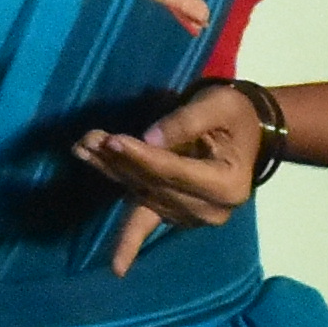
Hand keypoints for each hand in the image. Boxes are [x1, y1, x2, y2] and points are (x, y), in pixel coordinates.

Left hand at [74, 75, 277, 268]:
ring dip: (110, 171)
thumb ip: (186, 121)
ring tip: (82, 148)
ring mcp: (189, 217)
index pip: (176, 172)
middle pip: (154, 185)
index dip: (142, 158)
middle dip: (120, 162)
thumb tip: (148, 139)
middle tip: (88, 139)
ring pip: (140, 194)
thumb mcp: (219, 106)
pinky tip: (104, 220)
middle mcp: (209, 210)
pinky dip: (118, 202)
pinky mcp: (170, 215)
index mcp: (227, 185)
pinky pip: (140, 213)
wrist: (245, 135)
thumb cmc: (234, 116)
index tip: (112, 141)